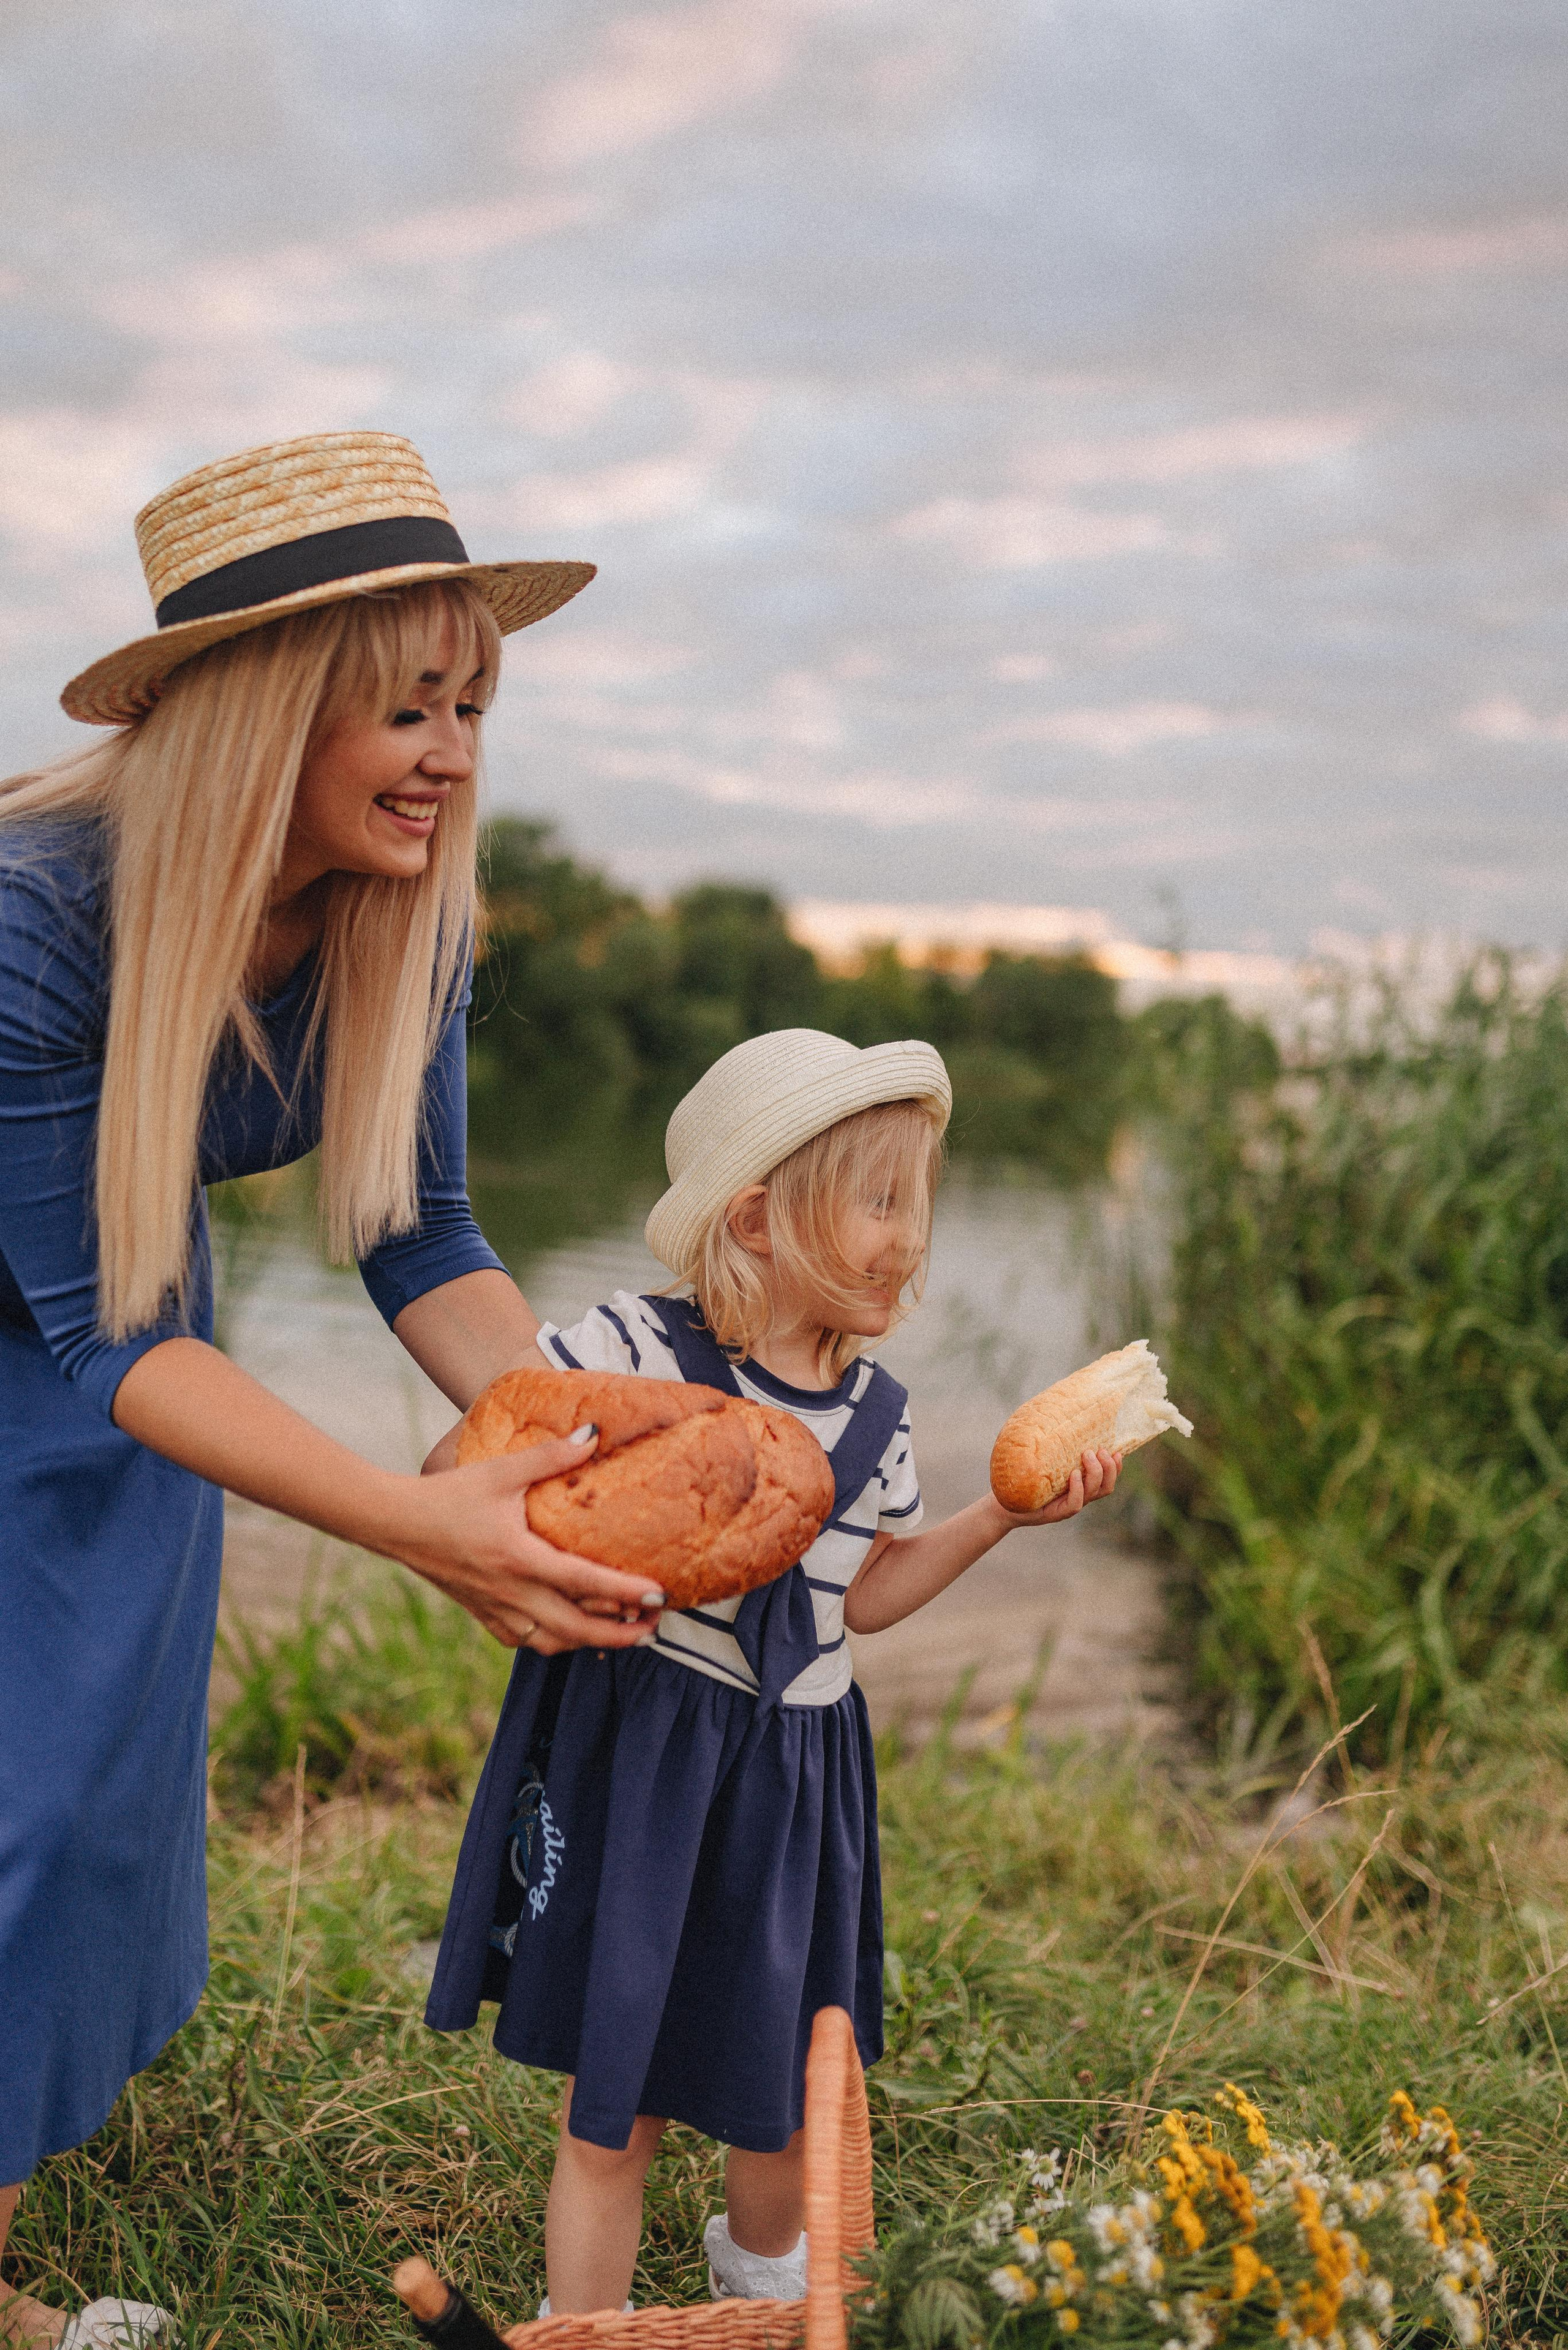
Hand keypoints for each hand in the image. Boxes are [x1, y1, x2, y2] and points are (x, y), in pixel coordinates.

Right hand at [393, 1431, 665, 1652]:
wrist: (396, 1524)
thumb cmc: (450, 1495)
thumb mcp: (501, 1470)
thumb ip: (550, 1455)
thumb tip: (594, 1435)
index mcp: (519, 1558)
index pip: (584, 1582)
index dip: (626, 1593)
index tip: (660, 1596)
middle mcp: (510, 1593)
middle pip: (575, 1629)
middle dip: (620, 1634)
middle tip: (654, 1626)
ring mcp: (495, 1610)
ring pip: (552, 1642)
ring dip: (589, 1642)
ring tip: (621, 1633)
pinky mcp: (481, 1615)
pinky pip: (525, 1641)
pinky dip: (554, 1641)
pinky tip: (568, 1630)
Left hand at [998, 1446, 1122, 1527]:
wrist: (1003, 1502)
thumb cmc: (1021, 1477)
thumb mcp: (1038, 1457)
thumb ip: (1050, 1442)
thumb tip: (1051, 1409)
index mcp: (1080, 1484)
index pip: (1106, 1479)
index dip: (1116, 1467)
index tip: (1116, 1450)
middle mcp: (1078, 1495)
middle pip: (1106, 1486)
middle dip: (1109, 1467)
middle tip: (1098, 1450)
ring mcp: (1068, 1505)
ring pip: (1095, 1492)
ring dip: (1095, 1472)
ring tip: (1087, 1455)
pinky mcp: (1057, 1513)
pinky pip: (1075, 1504)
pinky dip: (1078, 1488)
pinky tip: (1074, 1474)